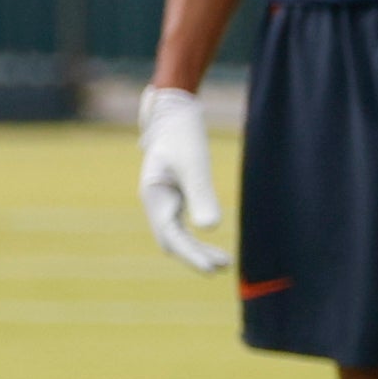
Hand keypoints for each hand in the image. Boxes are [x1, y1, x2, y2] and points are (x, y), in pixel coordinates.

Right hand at [137, 84, 228, 273]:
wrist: (172, 109)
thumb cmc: (183, 133)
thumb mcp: (195, 163)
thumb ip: (201, 194)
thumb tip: (210, 228)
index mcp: (153, 195)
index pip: (172, 236)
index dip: (192, 255)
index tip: (213, 269)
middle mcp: (154, 201)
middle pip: (172, 240)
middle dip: (194, 256)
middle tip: (222, 267)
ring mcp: (161, 198)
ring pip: (176, 234)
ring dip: (196, 248)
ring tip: (224, 260)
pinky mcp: (171, 193)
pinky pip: (180, 223)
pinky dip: (195, 235)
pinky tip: (210, 237)